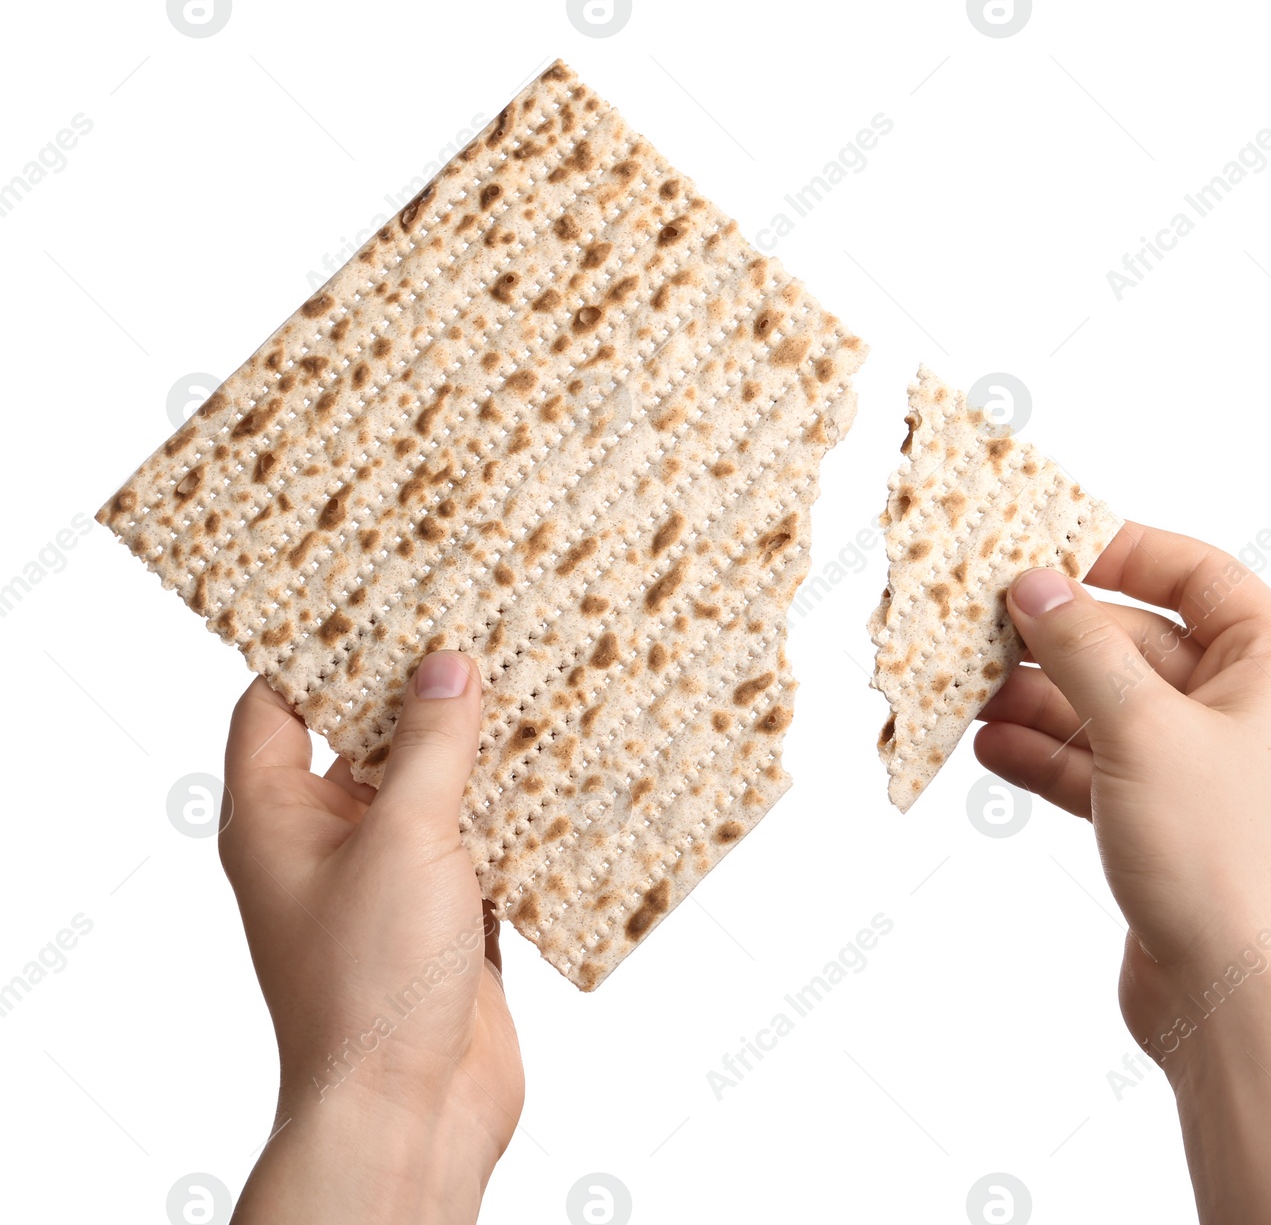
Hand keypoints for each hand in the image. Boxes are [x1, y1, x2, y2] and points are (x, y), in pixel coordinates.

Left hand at [221, 651, 523, 1223]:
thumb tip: (449, 665)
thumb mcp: (404, 841)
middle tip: (476, 617)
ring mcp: (389, 880)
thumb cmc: (373, 983)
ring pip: (433, 788)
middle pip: (366, 738)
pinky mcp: (448, 916)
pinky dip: (517, 808)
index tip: (374, 588)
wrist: (413, 1112)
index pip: (275, 703)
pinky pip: (482, 840)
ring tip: (534, 673)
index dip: (316, 643)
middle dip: (421, 687)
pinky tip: (566, 764)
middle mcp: (326, 842)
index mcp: (276, 818)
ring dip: (480, 747)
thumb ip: (432, 748)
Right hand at [976, 521, 1270, 1223]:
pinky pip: (1095, 765)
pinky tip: (988, 747)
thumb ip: (1083, 649)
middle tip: (978, 622)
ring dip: (1037, 698)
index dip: (1121, 551)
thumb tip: (1035, 584)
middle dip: (1056, 638)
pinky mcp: (1164, 819)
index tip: (1045, 546)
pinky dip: (1045, 755)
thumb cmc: (1222, 858)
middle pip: (1137, 641)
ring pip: (1107, 706)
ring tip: (966, 689)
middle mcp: (1244, 708)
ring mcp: (1201, 767)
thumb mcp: (1142, 731)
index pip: (1197, 574)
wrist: (1236, 1000)